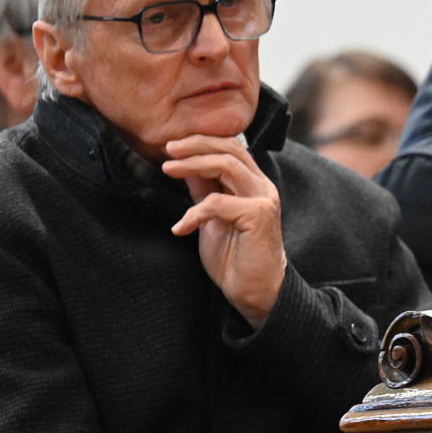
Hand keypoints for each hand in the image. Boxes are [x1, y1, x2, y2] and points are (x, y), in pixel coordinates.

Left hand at [163, 134, 286, 328]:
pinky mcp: (258, 217)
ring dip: (193, 164)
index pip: (231, 148)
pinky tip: (180, 229)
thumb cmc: (234, 258)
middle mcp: (262, 187)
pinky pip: (218, 203)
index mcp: (253, 184)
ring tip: (168, 170)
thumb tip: (183, 165)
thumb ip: (203, 191)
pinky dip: (193, 213)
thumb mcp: (211, 218)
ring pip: (227, 165)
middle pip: (230, 149)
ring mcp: (263, 200)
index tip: (172, 146)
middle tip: (168, 149)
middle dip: (196, 144)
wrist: (254, 291)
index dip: (201, 141)